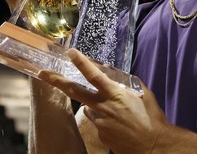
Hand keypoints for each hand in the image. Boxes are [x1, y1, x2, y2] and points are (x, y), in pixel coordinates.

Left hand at [38, 49, 168, 153]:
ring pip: (89, 108)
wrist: (153, 146)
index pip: (94, 76)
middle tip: (43, 73)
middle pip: (75, 92)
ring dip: (95, 105)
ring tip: (117, 112)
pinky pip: (97, 121)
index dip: (82, 63)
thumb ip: (128, 84)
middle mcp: (103, 108)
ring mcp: (100, 123)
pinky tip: (119, 124)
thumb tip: (117, 77)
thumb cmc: (151, 119)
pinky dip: (104, 119)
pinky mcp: (100, 135)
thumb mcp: (144, 95)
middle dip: (57, 81)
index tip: (70, 52)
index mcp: (115, 95)